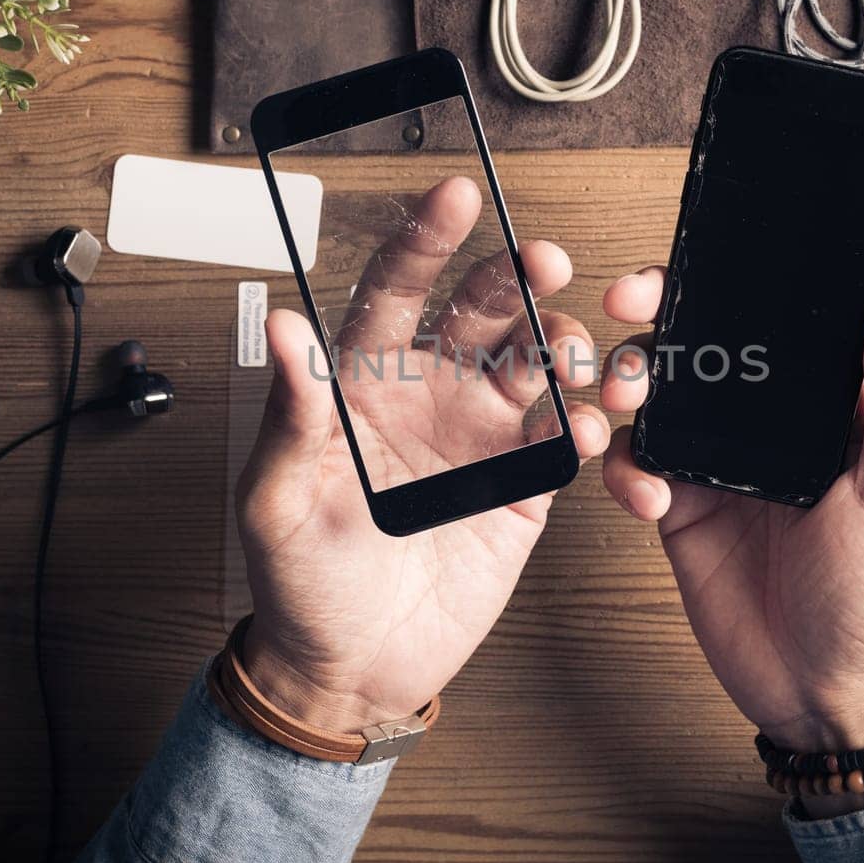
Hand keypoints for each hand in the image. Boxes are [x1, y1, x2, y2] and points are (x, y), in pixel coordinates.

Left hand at [235, 176, 608, 733]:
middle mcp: (428, 396)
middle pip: (479, 312)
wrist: (355, 667)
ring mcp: (479, 439)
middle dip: (513, 276)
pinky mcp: (521, 489)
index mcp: (363, 384)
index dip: (424, 241)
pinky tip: (584, 425)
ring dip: (558, 341)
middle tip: (542, 258)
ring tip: (571, 349)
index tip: (453, 195)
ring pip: (531, 362)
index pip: (395, 292)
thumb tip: (284, 325)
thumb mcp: (279, 497)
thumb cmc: (301, 581)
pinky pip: (560, 440)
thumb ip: (292, 413)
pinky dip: (581, 425)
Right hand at [601, 271, 863, 784]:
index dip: (729, 284)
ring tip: (624, 401)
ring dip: (628, 385)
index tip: (693, 265)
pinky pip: (636, 467)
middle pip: (700, 345)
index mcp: (824, 408)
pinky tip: (649, 495)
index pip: (774, 325)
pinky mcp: (680, 508)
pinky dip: (627, 472)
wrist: (824, 689)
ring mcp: (717, 464)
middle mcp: (765, 427)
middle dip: (656, 316)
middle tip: (628, 306)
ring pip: (655, 396)